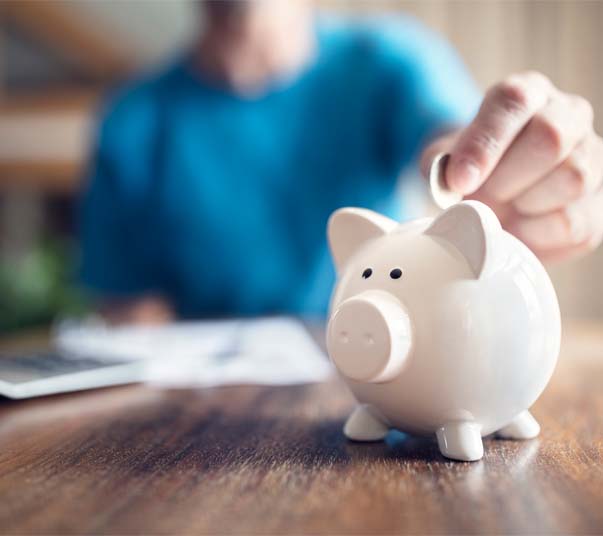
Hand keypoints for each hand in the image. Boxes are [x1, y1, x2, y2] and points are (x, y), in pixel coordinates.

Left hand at [422, 71, 602, 261]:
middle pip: (550, 138)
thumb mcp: (445, 160)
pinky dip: (536, 234)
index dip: (484, 144)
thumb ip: (440, 166)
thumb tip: (451, 182)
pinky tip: (518, 229)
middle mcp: (569, 115)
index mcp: (527, 94)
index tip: (460, 181)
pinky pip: (575, 223)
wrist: (494, 195)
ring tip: (502, 209)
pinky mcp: (599, 203)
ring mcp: (592, 157)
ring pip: (572, 178)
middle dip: (506, 179)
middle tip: (481, 198)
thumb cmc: (471, 170)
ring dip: (524, 205)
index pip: (513, 101)